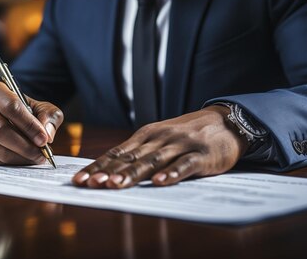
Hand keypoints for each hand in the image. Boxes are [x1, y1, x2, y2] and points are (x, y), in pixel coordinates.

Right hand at [0, 81, 63, 164]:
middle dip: (26, 146)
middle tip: (42, 153)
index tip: (44, 139)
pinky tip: (26, 159)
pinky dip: (14, 162)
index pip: (11, 108)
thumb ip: (49, 116)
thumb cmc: (24, 109)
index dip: (29, 125)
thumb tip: (47, 135)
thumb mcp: (40, 106)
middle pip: (2, 131)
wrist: (5, 115)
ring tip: (38, 157)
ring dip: (22, 157)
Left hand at [72, 106, 248, 188]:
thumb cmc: (188, 135)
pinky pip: (184, 165)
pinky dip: (171, 174)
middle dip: (109, 171)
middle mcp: (160, 137)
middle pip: (131, 157)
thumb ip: (139, 153)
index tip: (80, 180)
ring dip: (133, 173)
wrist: (225, 122)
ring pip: (153, 160)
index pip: (117, 152)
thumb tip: (109, 170)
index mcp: (147, 134)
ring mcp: (180, 145)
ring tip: (116, 185)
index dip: (99, 166)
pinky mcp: (201, 155)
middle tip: (92, 184)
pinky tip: (160, 183)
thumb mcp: (161, 138)